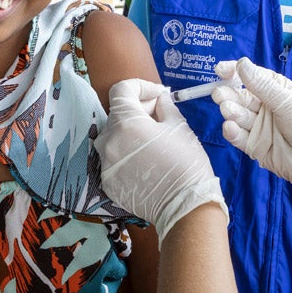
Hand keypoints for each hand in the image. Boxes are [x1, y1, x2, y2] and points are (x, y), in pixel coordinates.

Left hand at [95, 79, 227, 245]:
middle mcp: (108, 142)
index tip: (158, 93)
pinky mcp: (108, 182)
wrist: (184, 206)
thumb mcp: (179, 126)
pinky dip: (127, 153)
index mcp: (125, 123)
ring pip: (113, 137)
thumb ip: (164, 106)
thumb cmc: (185, 163)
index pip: (121, 90)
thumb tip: (159, 98)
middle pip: (117, 114)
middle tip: (160, 113)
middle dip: (138, 108)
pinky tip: (146, 159)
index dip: (141, 86)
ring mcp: (105, 164)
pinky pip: (113, 158)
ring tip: (153, 138)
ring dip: (130, 131)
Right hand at [213, 58, 291, 226]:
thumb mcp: (290, 102)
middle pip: (241, 97)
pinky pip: (239, 137)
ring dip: (231, 111)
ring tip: (228, 110)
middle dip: (229, 94)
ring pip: (239, 116)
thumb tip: (241, 64)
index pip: (253, 77)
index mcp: (279, 91)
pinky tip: (230, 127)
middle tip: (220, 93)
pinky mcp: (257, 147)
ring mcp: (261, 128)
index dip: (235, 72)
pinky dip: (232, 132)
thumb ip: (263, 86)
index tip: (220, 70)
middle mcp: (268, 107)